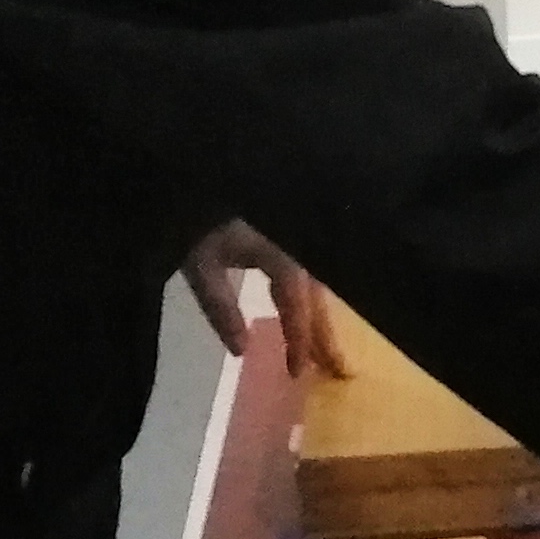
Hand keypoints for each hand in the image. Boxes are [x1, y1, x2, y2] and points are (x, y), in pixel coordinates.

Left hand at [185, 222, 338, 382]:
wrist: (199, 165)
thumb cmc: (198, 216)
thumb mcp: (200, 264)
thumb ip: (221, 307)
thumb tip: (241, 350)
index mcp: (283, 252)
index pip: (297, 305)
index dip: (298, 340)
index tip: (297, 373)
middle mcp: (298, 243)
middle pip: (317, 296)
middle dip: (325, 335)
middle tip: (341, 372)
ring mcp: (297, 234)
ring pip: (317, 282)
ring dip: (320, 316)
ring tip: (325, 349)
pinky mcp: (290, 229)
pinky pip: (309, 268)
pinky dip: (309, 294)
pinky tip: (308, 309)